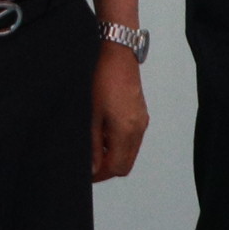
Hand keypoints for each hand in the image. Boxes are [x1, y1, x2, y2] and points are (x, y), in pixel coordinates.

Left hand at [90, 40, 148, 180]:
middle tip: (89, 165)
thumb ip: (93, 144)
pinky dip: (119, 144)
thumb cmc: (101, 79)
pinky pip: (132, 139)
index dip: (101, 175)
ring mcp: (141, 121)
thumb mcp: (91, 114)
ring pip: (130, 152)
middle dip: (108, 169)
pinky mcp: (141, 114)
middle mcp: (138, 129)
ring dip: (113, 156)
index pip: (117, 167)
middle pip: (125, 164)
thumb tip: (93, 167)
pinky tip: (104, 133)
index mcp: (126, 131)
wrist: (117, 54)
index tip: (87, 175)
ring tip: (94, 147)